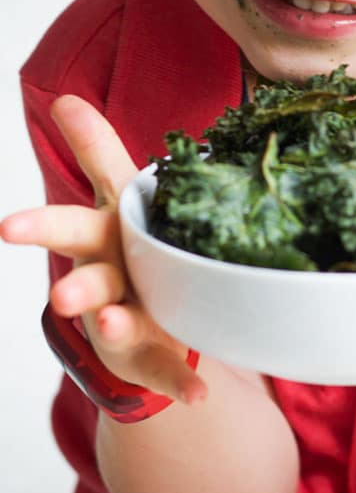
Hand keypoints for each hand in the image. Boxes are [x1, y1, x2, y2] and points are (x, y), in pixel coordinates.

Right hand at [0, 95, 206, 404]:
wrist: (141, 317)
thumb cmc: (127, 242)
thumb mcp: (116, 193)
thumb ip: (95, 148)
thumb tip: (64, 96)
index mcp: (101, 237)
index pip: (68, 224)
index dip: (39, 229)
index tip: (7, 229)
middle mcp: (107, 280)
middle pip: (87, 281)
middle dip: (74, 285)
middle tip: (63, 297)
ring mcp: (129, 320)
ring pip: (119, 325)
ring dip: (118, 325)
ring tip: (117, 324)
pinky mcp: (152, 355)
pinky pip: (168, 371)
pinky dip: (181, 384)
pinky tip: (198, 396)